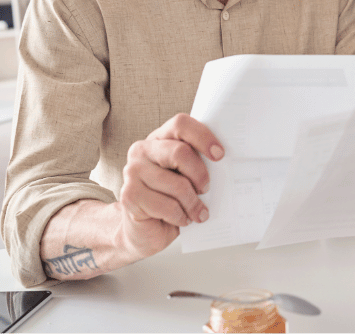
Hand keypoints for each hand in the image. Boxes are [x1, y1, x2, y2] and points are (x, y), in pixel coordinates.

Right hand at [117, 113, 223, 258]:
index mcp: (159, 138)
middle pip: (180, 152)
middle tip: (206, 189)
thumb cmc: (171, 199)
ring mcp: (132, 172)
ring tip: (197, 212)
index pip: (181, 124)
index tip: (219, 155)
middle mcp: (142, 150)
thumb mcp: (186, 177)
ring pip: (177, 184)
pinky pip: (167, 206)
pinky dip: (181, 217)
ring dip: (193, 203)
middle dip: (200, 175)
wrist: (144, 230)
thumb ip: (196, 163)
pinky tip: (181, 219)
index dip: (203, 137)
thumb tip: (225, 162)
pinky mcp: (129, 195)